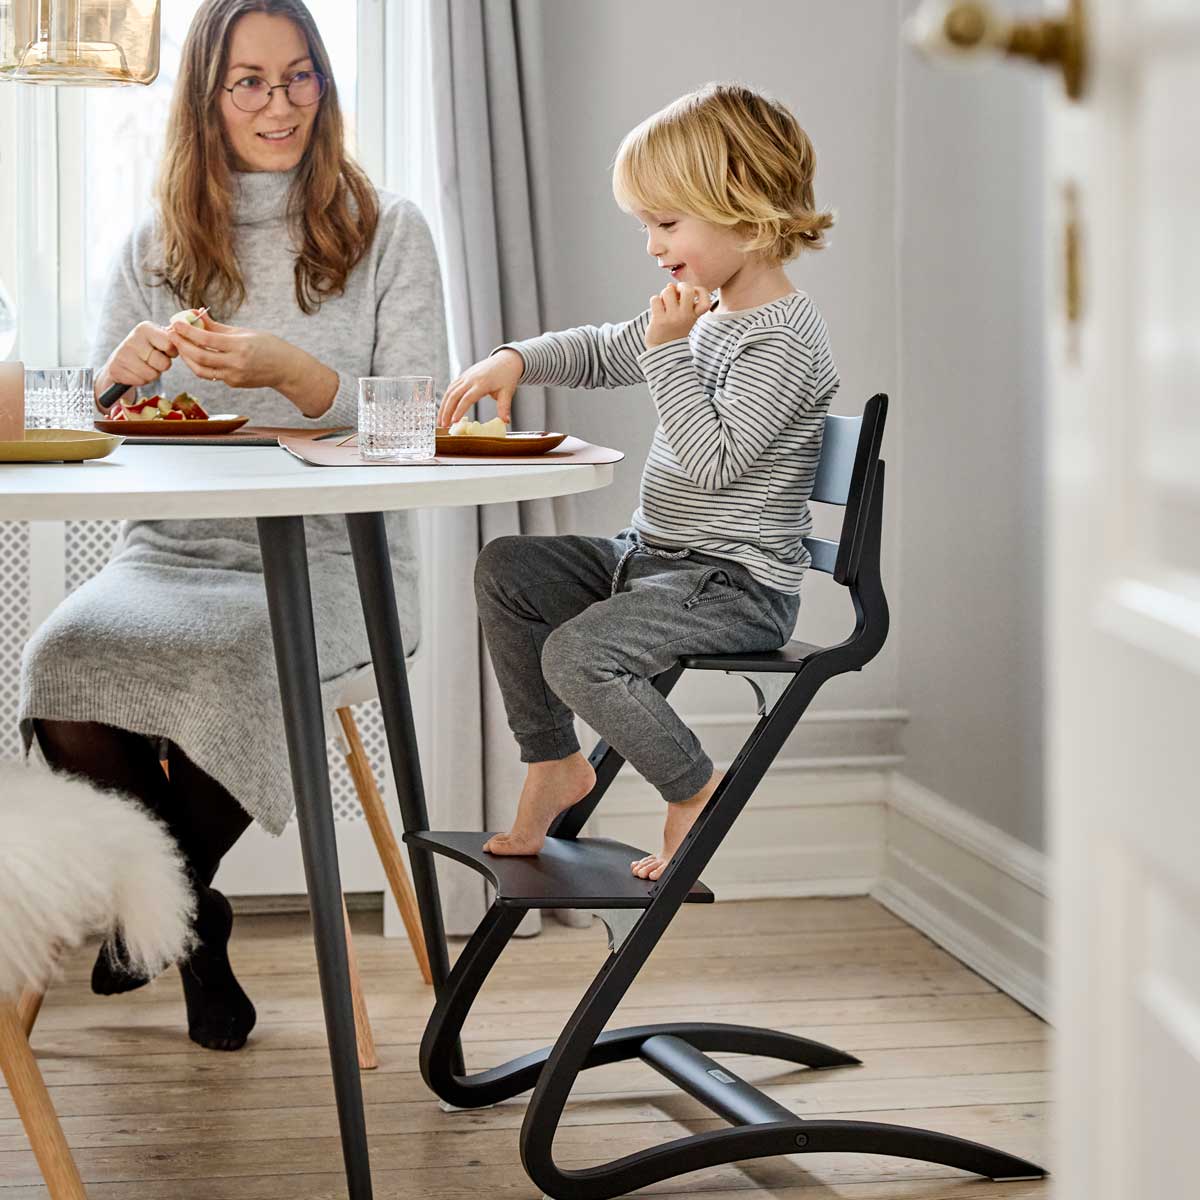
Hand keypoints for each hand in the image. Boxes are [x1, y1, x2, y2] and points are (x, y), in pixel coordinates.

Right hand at [98, 321, 178, 397]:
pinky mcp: (116, 369)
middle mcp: (132, 338)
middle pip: (163, 363)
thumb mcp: (158, 339)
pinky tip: (135, 372)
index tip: (165, 351)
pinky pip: (141, 381)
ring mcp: (122, 354)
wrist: (120, 362)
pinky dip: (141, 380)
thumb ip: (173, 338)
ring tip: (144, 366)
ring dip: (152, 374)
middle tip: (153, 361)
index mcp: (145, 328)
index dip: (171, 353)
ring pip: (152, 375)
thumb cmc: (147, 350)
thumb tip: (188, 337)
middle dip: (162, 366)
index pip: (170, 345)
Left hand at [170, 311, 298, 390]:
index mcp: (240, 346)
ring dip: (187, 358)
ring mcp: (234, 376)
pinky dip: (200, 364)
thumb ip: (218, 327)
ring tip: (180, 345)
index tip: (175, 322)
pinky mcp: (234, 384)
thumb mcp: (245, 332)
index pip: (207, 339)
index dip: (188, 331)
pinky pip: (211, 374)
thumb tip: (196, 316)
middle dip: (182, 345)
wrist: (286, 369)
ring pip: (201, 370)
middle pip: (200, 356)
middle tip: (171, 334)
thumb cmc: (268, 346)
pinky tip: (195, 354)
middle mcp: (236, 363)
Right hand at [439, 348, 523, 425]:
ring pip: (450, 391)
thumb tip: (505, 422)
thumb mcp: (507, 392)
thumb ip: (504, 407)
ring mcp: (466, 376)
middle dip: (446, 411)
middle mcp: (471, 379)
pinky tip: (444, 408)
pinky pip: (452, 387)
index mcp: (482, 383)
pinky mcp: (464, 376)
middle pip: (454, 395)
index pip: (467, 399)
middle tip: (443, 425)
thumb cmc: (507, 376)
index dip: (459, 411)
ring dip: (443, 406)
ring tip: (441, 420)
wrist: (506, 360)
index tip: (453, 422)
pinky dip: (446, 398)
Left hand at [645, 283, 709, 348]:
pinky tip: (657, 310)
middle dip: (680, 286)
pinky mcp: (659, 320)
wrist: (663, 350)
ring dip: (664, 294)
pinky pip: (655, 299)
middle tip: (676, 293)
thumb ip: (681, 300)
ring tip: (664, 304)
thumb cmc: (674, 329)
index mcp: (694, 316)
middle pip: (687, 289)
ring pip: (667, 291)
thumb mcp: (684, 316)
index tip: (693, 293)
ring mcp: (672, 318)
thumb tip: (670, 286)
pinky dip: (655, 301)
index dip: (700, 291)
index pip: (706, 299)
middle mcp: (686, 316)